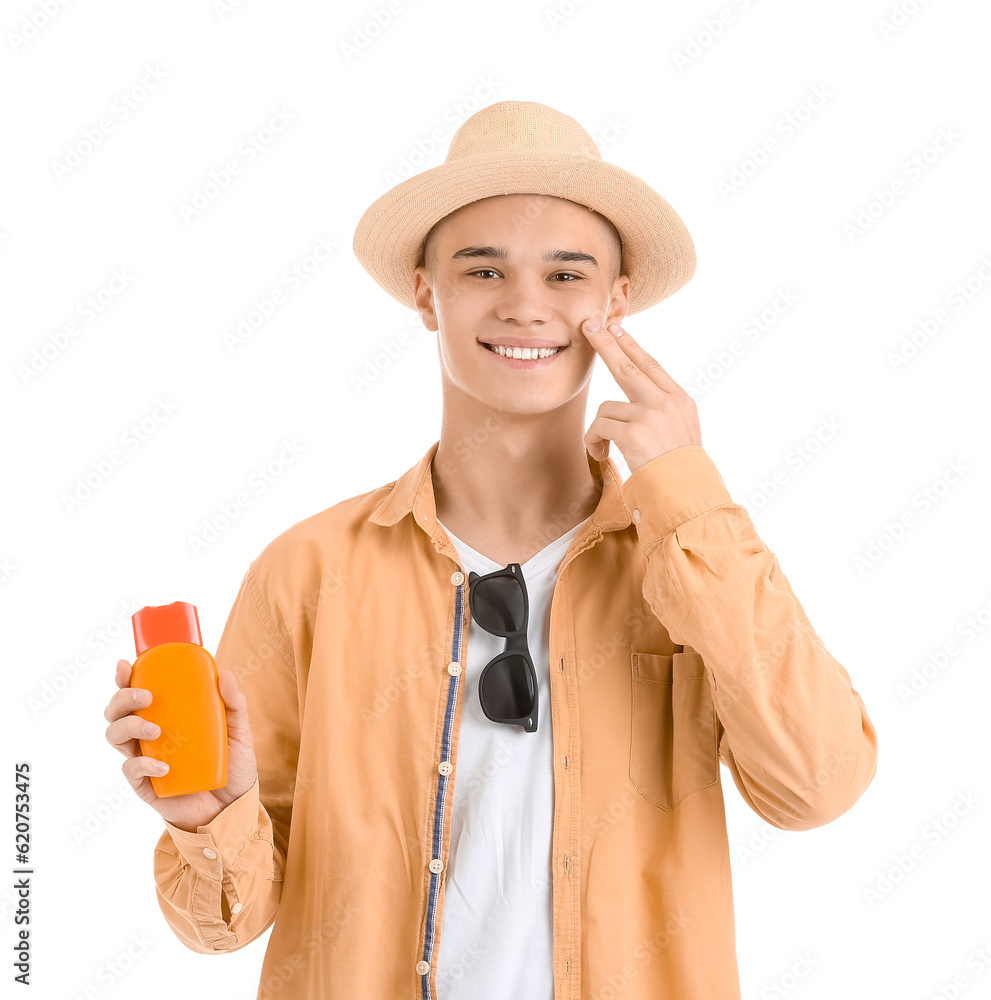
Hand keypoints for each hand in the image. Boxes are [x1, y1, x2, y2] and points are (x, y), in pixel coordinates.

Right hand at [104, 658, 258, 832]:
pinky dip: (143, 765)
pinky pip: (131, 771)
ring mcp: (144, 760)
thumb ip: (234, 704)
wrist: (233, 808)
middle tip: (146, 697)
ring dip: (129, 727)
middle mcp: (148, 737)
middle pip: (116, 712)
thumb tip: (225, 674)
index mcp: (165, 718)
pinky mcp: (144, 786)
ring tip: (155, 730)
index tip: (125, 665)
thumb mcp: (238, 731)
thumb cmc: (231, 766)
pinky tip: (162, 766)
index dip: (124, 679)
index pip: (137, 694)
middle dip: (122, 699)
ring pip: (115, 736)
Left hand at [581, 319, 701, 474]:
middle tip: (589, 325)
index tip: (616, 328)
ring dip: (598, 430)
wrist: (687, 492)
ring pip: (606, 407)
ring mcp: (650, 415)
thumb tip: (636, 403)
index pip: (651, 365)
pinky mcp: (634, 431)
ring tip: (603, 449)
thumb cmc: (680, 471)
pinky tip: (601, 454)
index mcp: (680, 400)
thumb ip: (663, 413)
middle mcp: (666, 402)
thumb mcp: (682, 433)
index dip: (631, 346)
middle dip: (606, 344)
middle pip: (628, 366)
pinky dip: (593, 441)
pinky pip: (599, 427)